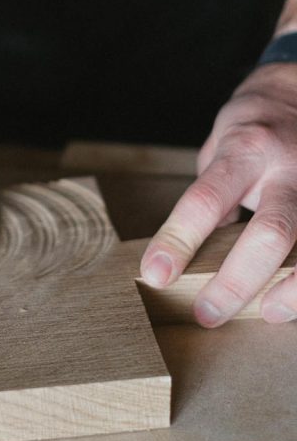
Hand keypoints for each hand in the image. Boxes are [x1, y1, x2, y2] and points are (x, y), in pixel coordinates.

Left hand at [141, 62, 296, 325]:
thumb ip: (214, 196)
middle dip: (236, 281)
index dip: (178, 240)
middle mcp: (289, 168)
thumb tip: (191, 254)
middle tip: (206, 314)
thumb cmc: (255, 126)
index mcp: (247, 150)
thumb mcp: (222, 147)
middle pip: (270, 231)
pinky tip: (293, 296)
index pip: (206, 200)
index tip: (156, 274)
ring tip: (266, 313)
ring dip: (291, 290)